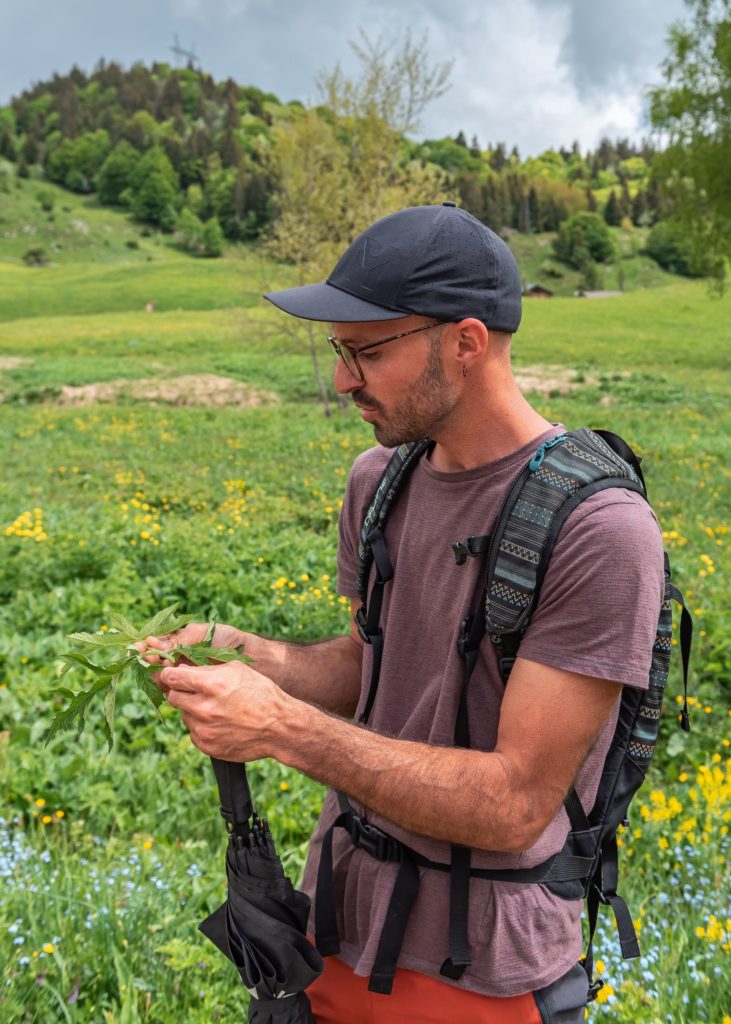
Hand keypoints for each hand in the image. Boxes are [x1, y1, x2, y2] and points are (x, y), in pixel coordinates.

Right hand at [134, 622, 245, 692]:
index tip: (141, 646)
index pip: (158, 645)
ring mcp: (186, 676)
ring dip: (157, 673)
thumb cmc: (229, 641)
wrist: (254, 658)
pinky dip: (169, 687)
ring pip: (164, 678)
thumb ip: (180, 639)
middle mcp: (180, 660)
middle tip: (147, 657)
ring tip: (157, 668)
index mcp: (181, 643)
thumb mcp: (203, 635)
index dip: (148, 647)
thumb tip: (154, 643)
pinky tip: (167, 683)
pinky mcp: (193, 692)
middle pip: (157, 663)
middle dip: (150, 660)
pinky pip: (176, 691)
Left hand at [159, 659, 285, 760]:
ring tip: (217, 709)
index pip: (172, 677)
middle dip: (181, 692)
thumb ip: (207, 668)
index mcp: (211, 684)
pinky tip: (220, 723)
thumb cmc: (261, 694)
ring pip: (183, 715)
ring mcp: (204, 729)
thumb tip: (182, 669)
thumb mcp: (237, 670)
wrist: (278, 727)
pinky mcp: (206, 745)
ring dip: (193, 710)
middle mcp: (204, 708)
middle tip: (196, 692)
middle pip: (173, 697)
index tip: (171, 675)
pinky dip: (202, 727)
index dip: (169, 674)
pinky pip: (193, 732)